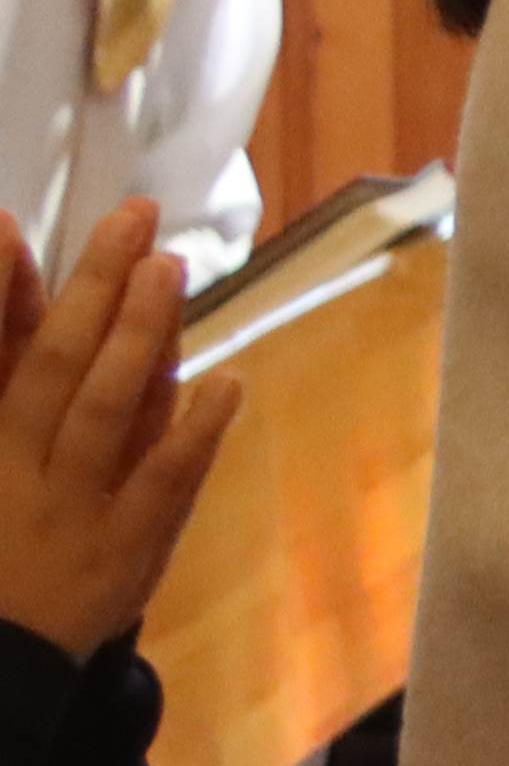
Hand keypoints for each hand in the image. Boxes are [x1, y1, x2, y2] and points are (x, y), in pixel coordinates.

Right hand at [0, 207, 238, 660]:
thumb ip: (0, 370)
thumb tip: (23, 284)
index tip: (4, 224)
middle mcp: (14, 469)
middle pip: (52, 365)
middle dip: (93, 287)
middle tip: (132, 218)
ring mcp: (73, 508)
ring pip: (105, 412)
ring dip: (140, 336)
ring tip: (167, 268)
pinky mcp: (126, 548)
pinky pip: (164, 482)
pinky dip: (197, 430)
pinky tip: (228, 380)